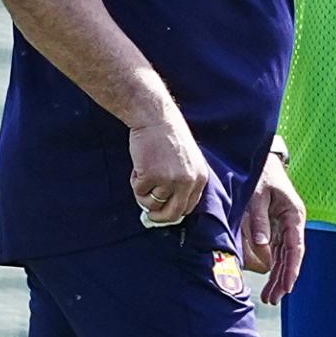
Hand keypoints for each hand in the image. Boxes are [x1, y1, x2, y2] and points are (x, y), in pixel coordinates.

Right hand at [128, 103, 209, 225]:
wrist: (156, 119)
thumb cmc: (169, 137)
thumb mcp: (188, 161)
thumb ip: (183, 183)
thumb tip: (168, 208)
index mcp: (200, 178)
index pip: (188, 208)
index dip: (173, 213)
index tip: (163, 213)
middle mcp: (188, 182)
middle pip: (172, 214)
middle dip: (158, 217)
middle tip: (148, 216)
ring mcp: (169, 180)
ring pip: (151, 203)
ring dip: (143, 192)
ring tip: (145, 171)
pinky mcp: (151, 176)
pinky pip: (139, 191)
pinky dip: (135, 181)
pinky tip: (140, 163)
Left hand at [242, 152, 305, 303]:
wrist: (263, 162)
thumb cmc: (261, 176)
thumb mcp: (258, 196)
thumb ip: (259, 220)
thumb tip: (262, 245)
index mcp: (294, 215)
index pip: (296, 248)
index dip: (292, 269)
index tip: (287, 286)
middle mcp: (293, 222)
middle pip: (291, 256)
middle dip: (284, 278)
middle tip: (275, 299)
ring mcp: (286, 225)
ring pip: (285, 256)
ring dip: (278, 275)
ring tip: (271, 296)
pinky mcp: (277, 225)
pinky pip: (277, 249)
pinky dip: (274, 265)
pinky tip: (270, 279)